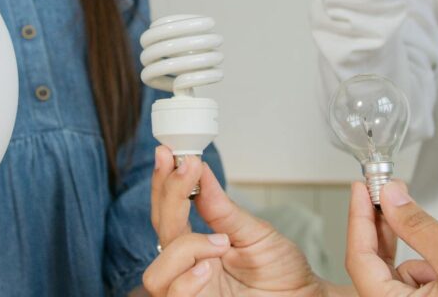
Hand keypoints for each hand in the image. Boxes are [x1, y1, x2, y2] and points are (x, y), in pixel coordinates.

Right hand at [142, 146, 337, 296]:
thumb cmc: (282, 271)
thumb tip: (199, 170)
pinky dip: (188, 278)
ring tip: (220, 242)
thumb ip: (222, 208)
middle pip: (158, 232)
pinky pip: (172, 295)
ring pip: (156, 272)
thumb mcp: (255, 232)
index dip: (164, 183)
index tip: (171, 154)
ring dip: (184, 248)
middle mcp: (189, 267)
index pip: (169, 212)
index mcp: (199, 244)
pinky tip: (210, 266)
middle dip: (169, 195)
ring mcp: (190, 291)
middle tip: (187, 168)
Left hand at [346, 181, 437, 296]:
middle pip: (374, 266)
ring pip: (397, 275)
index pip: (360, 259)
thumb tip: (391, 196)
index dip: (359, 218)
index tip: (361, 187)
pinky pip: (418, 286)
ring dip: (410, 249)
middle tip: (387, 192)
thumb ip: (420, 227)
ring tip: (433, 234)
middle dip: (383, 228)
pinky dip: (428, 266)